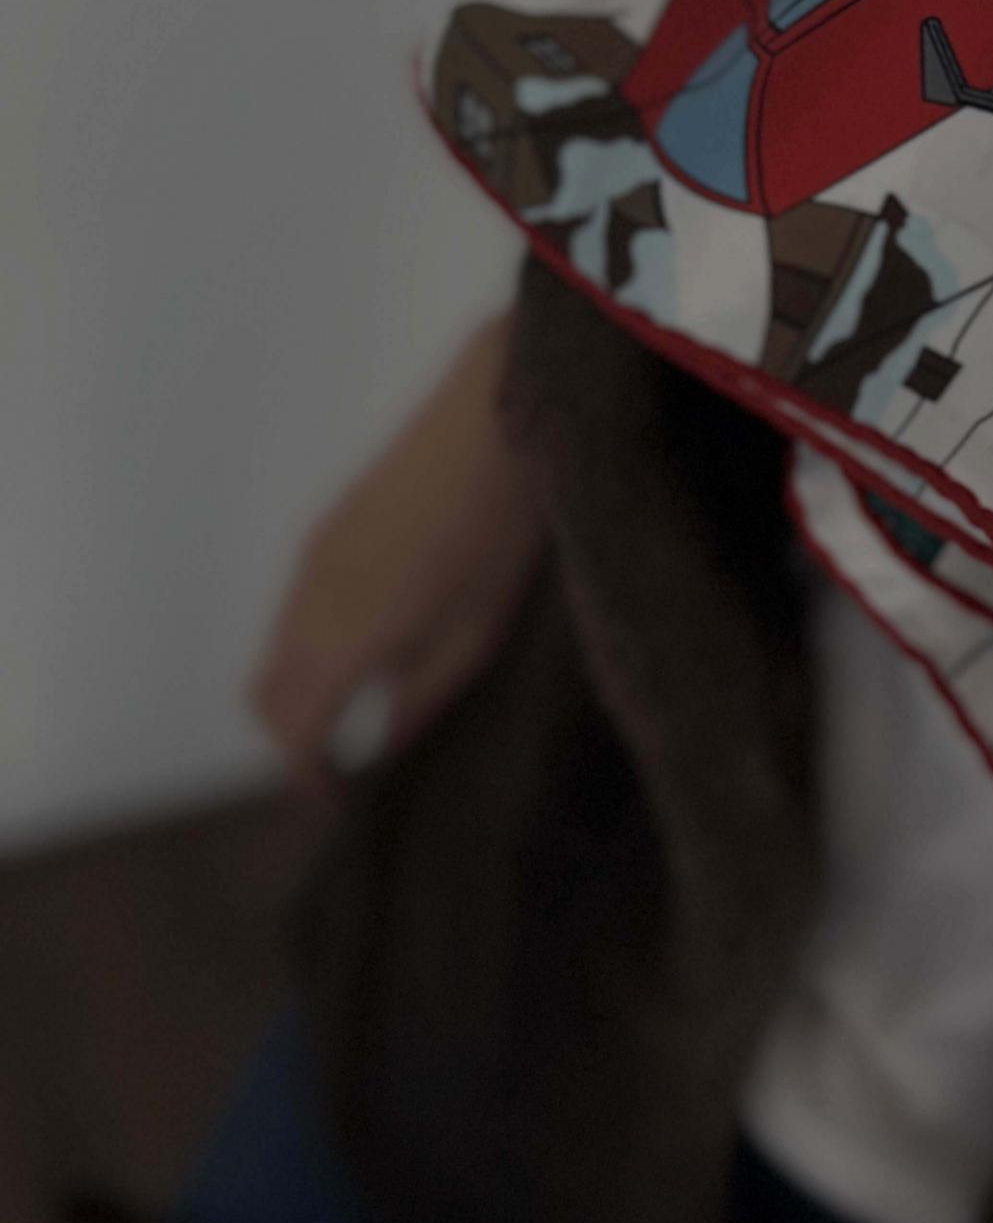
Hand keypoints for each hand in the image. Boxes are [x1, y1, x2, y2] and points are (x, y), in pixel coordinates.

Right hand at [249, 312, 543, 782]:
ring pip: (274, 649)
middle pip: (265, 695)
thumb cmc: (498, 531)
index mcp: (345, 638)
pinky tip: (369, 648)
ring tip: (361, 709)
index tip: (337, 800)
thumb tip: (384, 747)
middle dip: (292, 739)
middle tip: (339, 766)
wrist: (492, 421)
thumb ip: (419, 697)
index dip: (308, 775)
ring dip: (300, 690)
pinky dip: (309, 647)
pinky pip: (293, 609)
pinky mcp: (323, 530)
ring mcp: (310, 560)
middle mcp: (308, 601)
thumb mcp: (475, 634)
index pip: (293, 730)